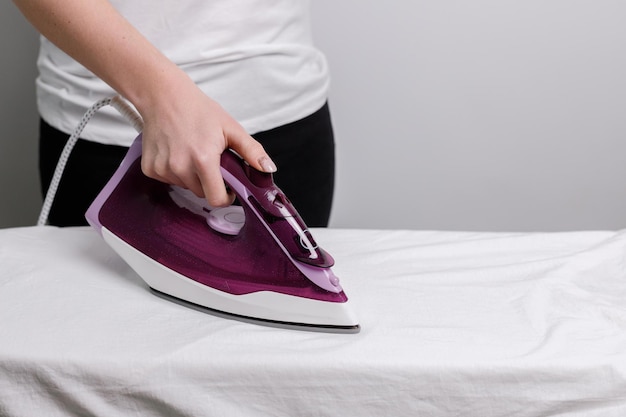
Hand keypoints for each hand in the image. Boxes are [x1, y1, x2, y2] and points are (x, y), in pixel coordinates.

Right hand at [138, 75, 276, 206]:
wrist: (163, 96)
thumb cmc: (198, 110)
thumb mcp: (231, 128)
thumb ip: (252, 151)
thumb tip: (269, 169)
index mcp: (203, 159)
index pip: (216, 199)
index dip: (226, 196)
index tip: (228, 187)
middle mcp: (180, 167)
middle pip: (201, 193)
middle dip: (210, 182)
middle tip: (210, 159)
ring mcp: (162, 169)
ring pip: (186, 187)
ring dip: (192, 176)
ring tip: (191, 152)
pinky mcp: (149, 168)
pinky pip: (169, 180)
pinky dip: (175, 172)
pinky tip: (176, 152)